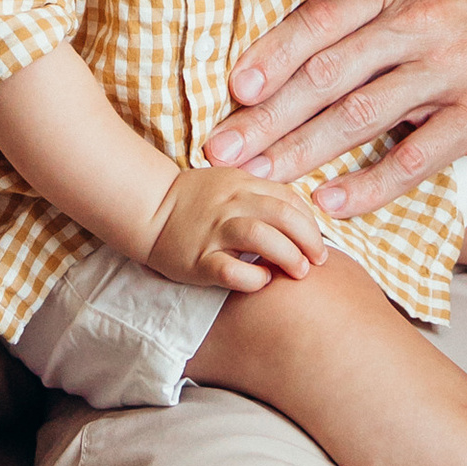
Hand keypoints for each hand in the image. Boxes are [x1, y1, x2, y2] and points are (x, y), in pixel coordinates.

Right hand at [145, 160, 326, 294]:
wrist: (147, 208)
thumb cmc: (195, 201)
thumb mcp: (230, 184)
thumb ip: (262, 195)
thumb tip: (302, 219)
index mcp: (241, 183)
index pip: (288, 197)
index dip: (310, 221)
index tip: (317, 241)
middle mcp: (230, 204)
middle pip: (282, 215)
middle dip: (309, 239)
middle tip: (319, 260)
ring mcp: (213, 231)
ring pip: (261, 237)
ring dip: (288, 255)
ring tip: (299, 271)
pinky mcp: (197, 260)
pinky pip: (231, 271)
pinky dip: (253, 279)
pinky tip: (262, 282)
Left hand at [203, 0, 466, 220]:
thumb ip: (382, 7)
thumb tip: (322, 38)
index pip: (317, 24)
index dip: (268, 57)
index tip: (229, 91)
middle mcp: (417, 24)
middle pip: (322, 75)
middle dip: (264, 116)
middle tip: (218, 149)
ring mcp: (450, 69)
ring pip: (357, 116)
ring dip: (300, 152)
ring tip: (261, 179)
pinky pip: (415, 156)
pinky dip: (370, 184)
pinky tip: (335, 204)